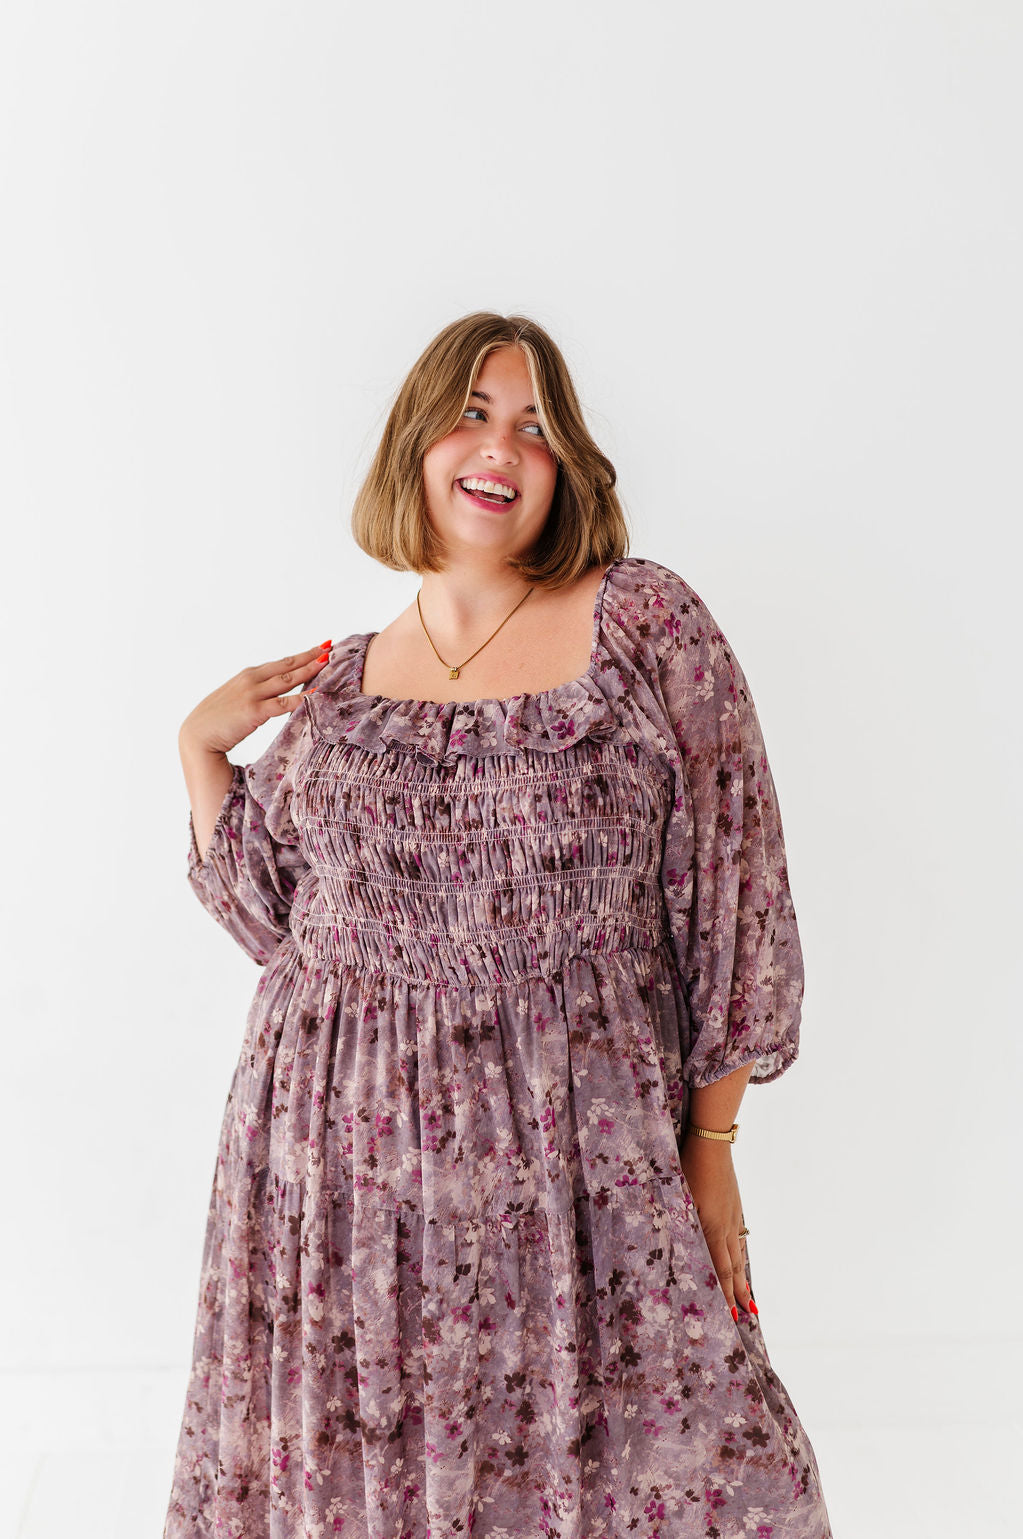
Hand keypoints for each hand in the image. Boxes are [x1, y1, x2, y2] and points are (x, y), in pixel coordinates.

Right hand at [180, 643, 330, 756]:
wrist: (196, 736)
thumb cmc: (215, 722)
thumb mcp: (235, 700)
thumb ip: (253, 694)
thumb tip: (270, 696)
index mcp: (247, 676)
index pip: (280, 663)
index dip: (301, 656)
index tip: (319, 648)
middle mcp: (251, 680)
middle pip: (287, 665)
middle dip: (309, 656)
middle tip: (329, 647)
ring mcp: (252, 694)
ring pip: (287, 679)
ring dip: (308, 670)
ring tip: (326, 662)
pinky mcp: (253, 711)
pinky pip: (282, 703)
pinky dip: (300, 698)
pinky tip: (315, 694)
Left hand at [679, 1131, 755, 1322]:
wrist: (712, 1143)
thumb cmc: (688, 1168)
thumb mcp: (678, 1197)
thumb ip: (679, 1224)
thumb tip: (673, 1248)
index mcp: (711, 1228)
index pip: (720, 1270)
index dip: (725, 1294)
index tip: (731, 1316)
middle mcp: (727, 1227)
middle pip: (735, 1267)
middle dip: (740, 1293)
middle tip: (748, 1315)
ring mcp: (734, 1216)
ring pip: (740, 1254)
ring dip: (744, 1277)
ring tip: (750, 1297)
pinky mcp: (735, 1205)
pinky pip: (740, 1238)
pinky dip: (742, 1254)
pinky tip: (742, 1259)